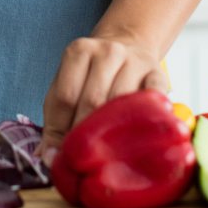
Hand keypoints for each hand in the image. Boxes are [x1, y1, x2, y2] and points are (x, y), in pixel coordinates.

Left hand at [35, 28, 169, 165]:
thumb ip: (55, 122)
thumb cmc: (91, 77)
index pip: (66, 96)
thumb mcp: (66, 89)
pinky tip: (141, 138)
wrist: (128, 47)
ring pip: (122, 102)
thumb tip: (48, 159)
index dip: (62, 130)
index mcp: (78, 51)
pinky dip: (148, 118)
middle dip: (87, 135)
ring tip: (109, 157)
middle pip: (93, 100)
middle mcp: (108, 52)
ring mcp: (135, 61)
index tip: (63, 155)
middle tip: (86, 161)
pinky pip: (154, 98)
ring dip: (115, 134)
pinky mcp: (158, 73)